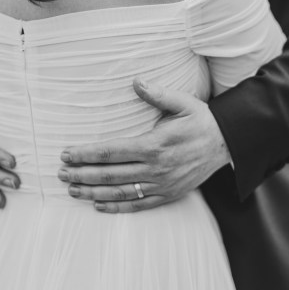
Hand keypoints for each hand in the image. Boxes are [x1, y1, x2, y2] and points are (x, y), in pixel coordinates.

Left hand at [58, 78, 230, 212]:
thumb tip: (136, 82)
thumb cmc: (201, 121)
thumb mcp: (182, 103)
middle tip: (61, 174)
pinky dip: (117, 208)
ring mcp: (161, 185)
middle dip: (82, 174)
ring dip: (93, 193)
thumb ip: (157, 94)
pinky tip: (99, 206)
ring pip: (120, 193)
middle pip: (110, 175)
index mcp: (154, 145)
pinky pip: (138, 205)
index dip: (86, 154)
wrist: (226, 144)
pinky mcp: (168, 194)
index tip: (67, 153)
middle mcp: (155, 168)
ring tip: (73, 191)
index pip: (111, 152)